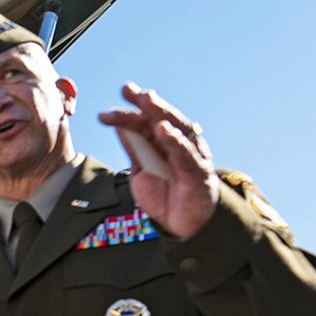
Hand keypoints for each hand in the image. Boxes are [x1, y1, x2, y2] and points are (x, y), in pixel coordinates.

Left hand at [98, 83, 218, 238]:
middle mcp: (180, 143)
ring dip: (160, 114)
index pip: (149, 118)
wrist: (182, 226)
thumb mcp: (142, 169)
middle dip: (146, 103)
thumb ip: (134, 147)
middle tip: (129, 90)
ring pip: (176, 130)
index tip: (125, 89)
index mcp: (166, 141)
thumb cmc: (164, 195)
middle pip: (162, 118)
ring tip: (146, 100)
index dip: (137, 104)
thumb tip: (118, 124)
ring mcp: (191, 156)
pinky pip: (186, 154)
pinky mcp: (197, 173)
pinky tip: (163, 130)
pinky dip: (175, 141)